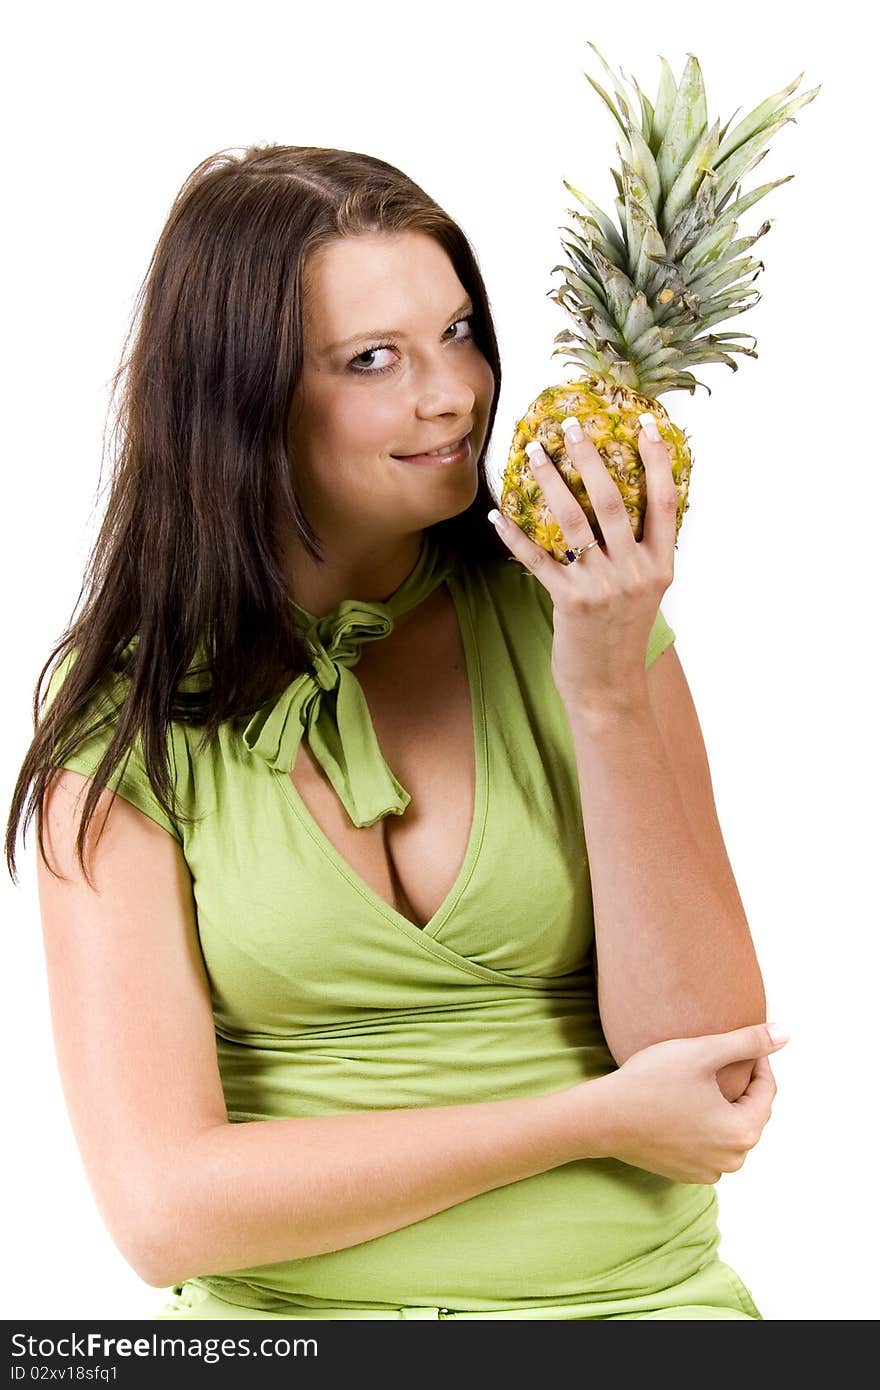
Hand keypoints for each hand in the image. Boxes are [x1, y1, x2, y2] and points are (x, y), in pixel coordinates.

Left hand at [490, 416, 677, 712]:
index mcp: (661, 565)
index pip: (666, 501)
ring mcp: (603, 588)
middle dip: (592, 458)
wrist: (609, 688)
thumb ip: (640, 551)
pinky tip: (498, 514)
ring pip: (573, 522)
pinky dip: (516, 535)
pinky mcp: (570, 603)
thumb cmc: (622, 634)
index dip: (657, 459)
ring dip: (550, 482)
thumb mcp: (645, 591)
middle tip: (573, 424)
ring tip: (533, 453)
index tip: (645, 422)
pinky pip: (539, 559)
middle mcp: (636, 572)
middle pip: (614, 501)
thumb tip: (625, 500)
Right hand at [560, 1022, 786, 1182]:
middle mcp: (732, 1160)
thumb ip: (747, 1042)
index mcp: (743, 1132)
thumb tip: (786, 1033)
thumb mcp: (703, 1053)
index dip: (756, 1060)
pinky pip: (708, 1145)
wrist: (603, 1118)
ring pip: (728, 1129)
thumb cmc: (651, 1082)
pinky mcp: (686, 1174)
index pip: (766, 1090)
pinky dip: (702, 1125)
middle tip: (715, 1058)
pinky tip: (682, 1104)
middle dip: (739, 1085)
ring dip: (721, 1106)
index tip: (738, 1041)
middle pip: (748, 1112)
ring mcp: (708, 1171)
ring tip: (699, 1080)